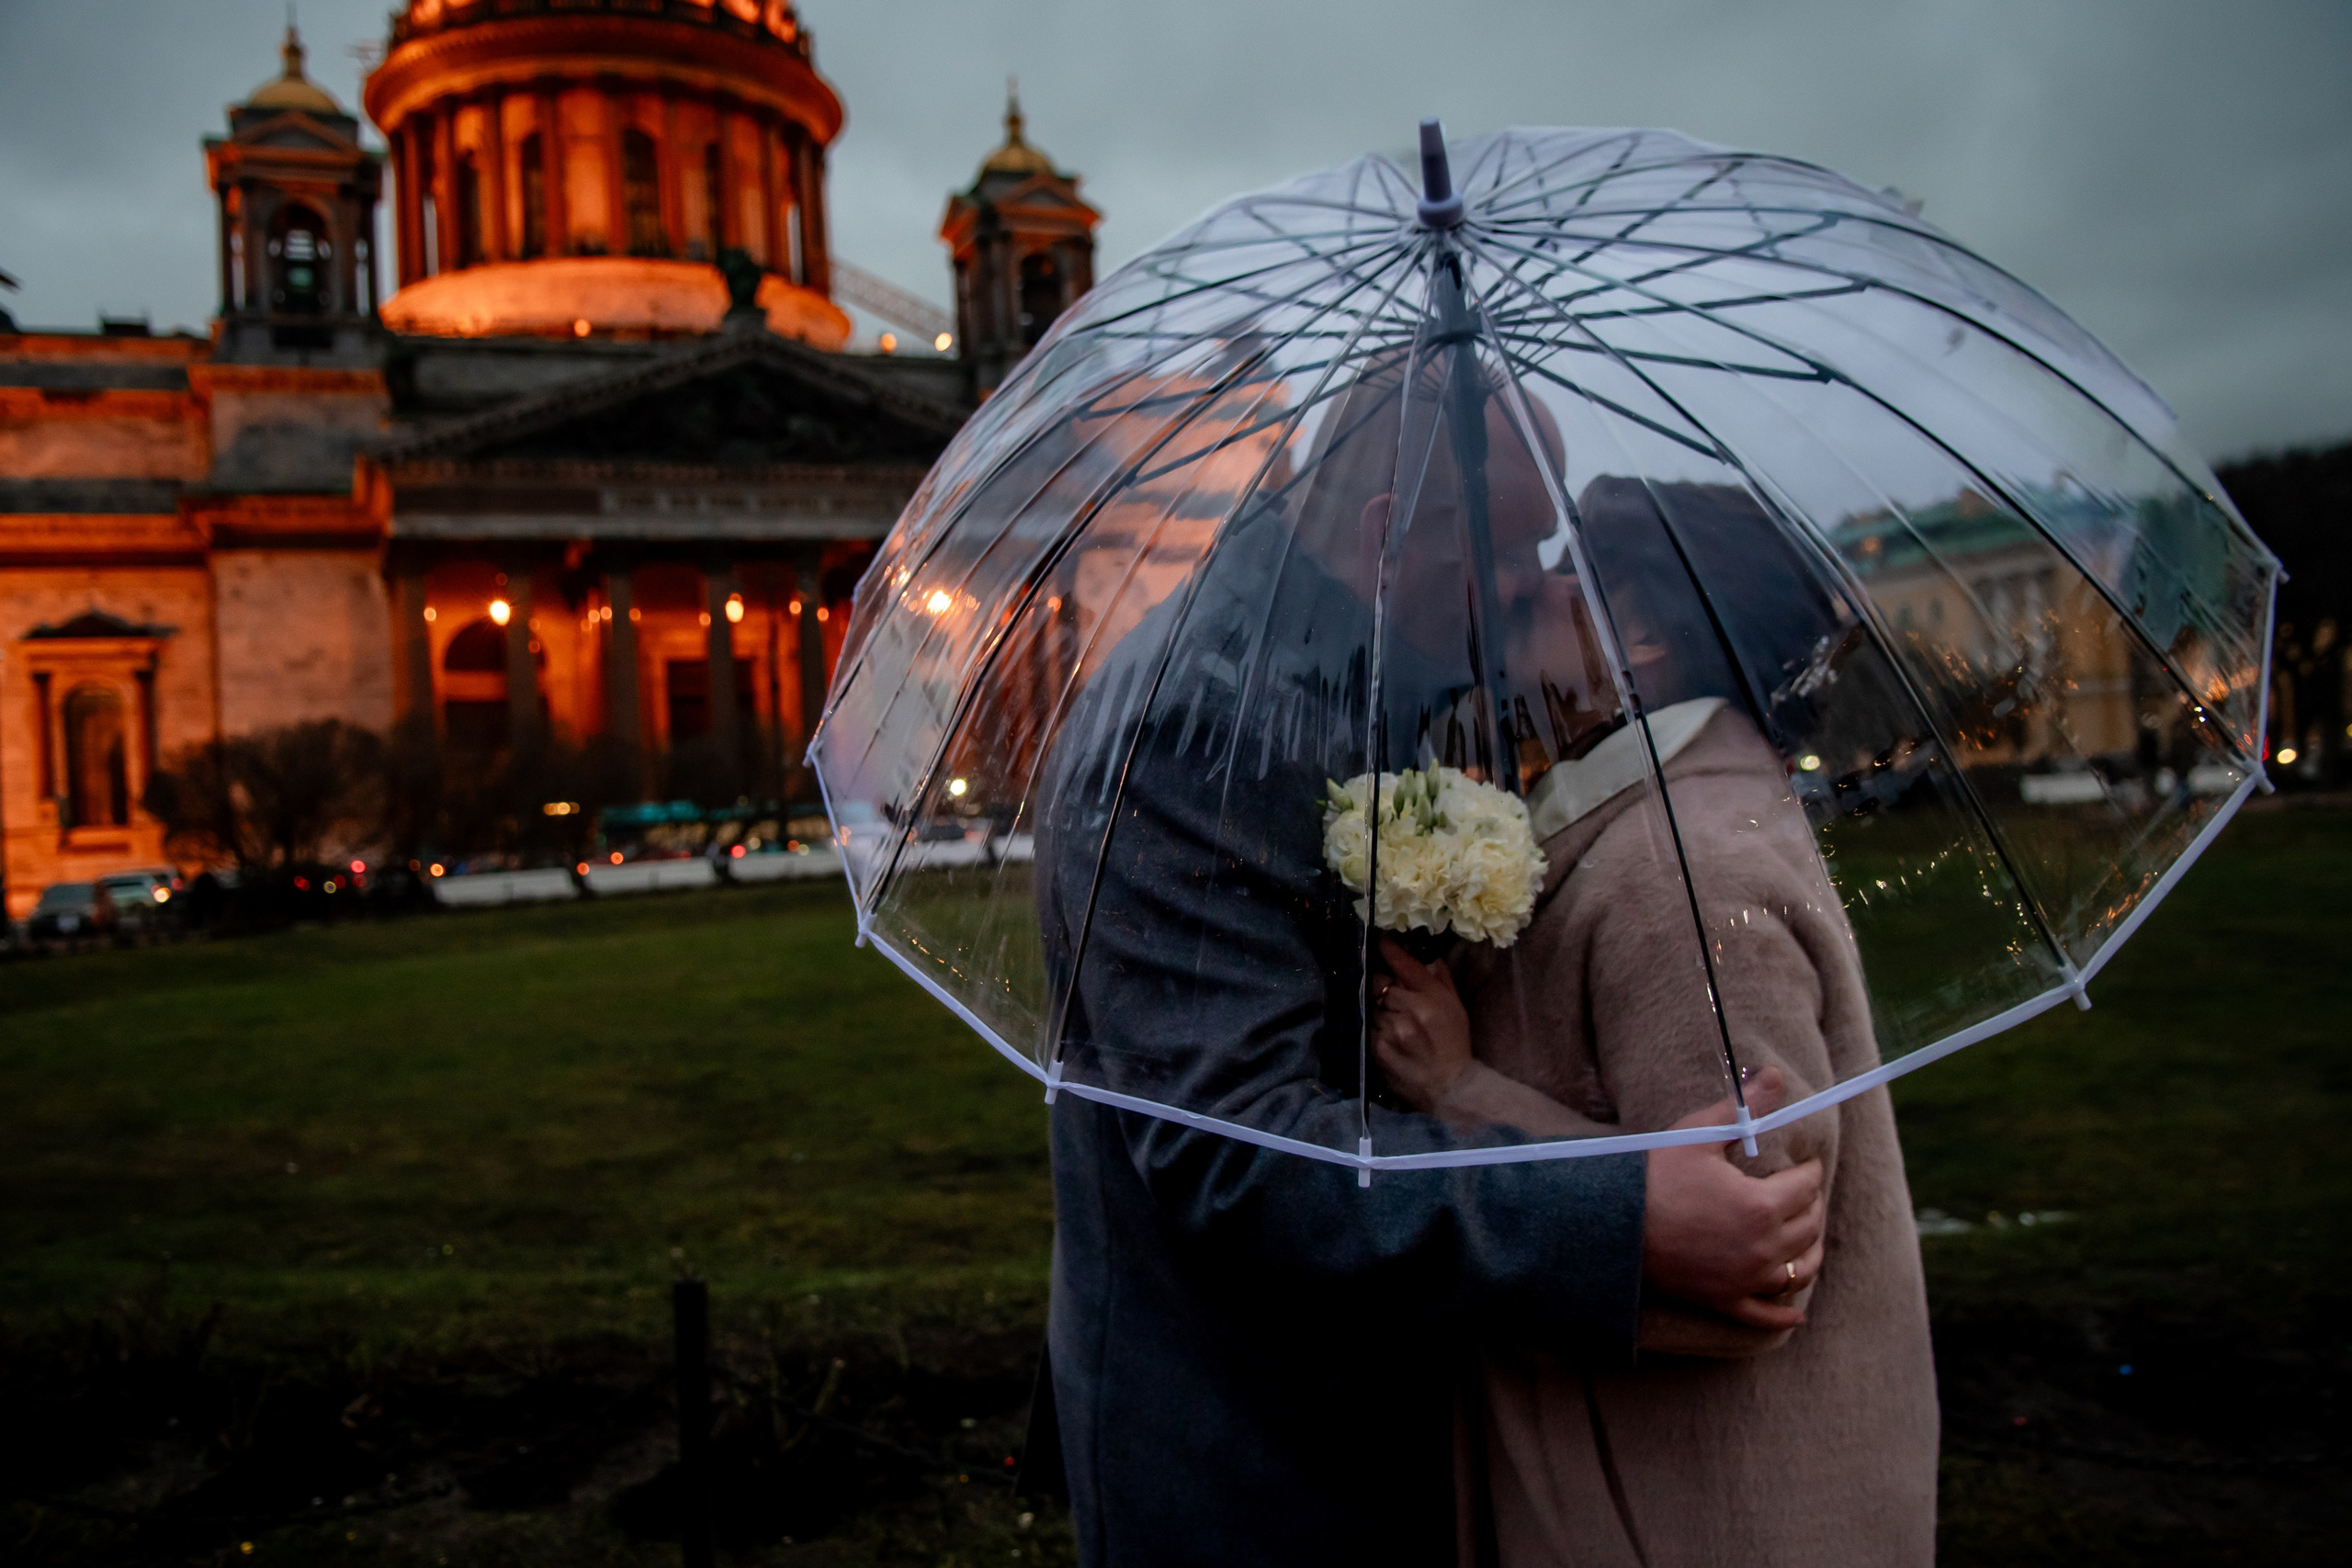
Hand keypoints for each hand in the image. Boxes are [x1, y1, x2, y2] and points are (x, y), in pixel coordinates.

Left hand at [1369, 937, 1473, 1111]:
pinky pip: (1368, 1026)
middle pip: (1379, 982)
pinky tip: (1387, 1035)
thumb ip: (1441, 980)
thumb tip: (1428, 957)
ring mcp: (1391, 1029)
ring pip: (1371, 1005)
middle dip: (1381, 984)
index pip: (1403, 963)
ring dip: (1378, 1008)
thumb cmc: (1455, 1044)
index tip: (1380, 940)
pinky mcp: (1377, 1047)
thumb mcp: (1456, 1008)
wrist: (1449, 1086)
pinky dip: (1374, 1027)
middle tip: (1388, 991)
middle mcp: (1410, 1009)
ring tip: (1392, 1019)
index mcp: (1432, 997)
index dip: (1387, 948)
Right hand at [1641, 1068, 1826, 1330]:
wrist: (1615, 1225)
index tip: (1805, 1164)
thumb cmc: (1657, 1176)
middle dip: (1812, 1206)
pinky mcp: (1726, 1300)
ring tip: (1807, 1239)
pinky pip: (1765, 1315)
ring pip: (1799, 1272)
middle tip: (1804, 1194)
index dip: (1810, 1171)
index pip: (1807, 1186)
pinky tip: (1797, 1313)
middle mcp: (1764, 1247)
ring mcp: (1747, 1278)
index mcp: (1763, 1205)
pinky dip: (1785, 1314)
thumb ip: (1744, 1108)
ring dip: (1810, 1254)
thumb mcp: (1700, 1134)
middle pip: (1809, 1226)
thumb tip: (1774, 1074)